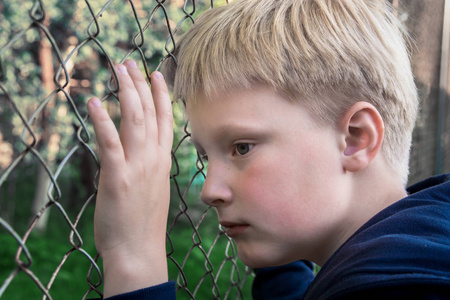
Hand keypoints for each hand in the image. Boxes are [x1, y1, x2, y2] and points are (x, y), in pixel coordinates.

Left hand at [87, 59, 172, 296]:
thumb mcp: (153, 188)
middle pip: (149, 113)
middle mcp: (154, 159)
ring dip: (126, 92)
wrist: (139, 250)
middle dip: (139, 84)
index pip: (166, 120)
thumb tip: (142, 155)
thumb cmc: (143, 222)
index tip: (156, 74)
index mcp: (163, 161)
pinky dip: (103, 122)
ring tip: (118, 70)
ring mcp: (138, 167)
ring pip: (135, 120)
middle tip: (129, 62)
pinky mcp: (118, 177)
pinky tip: (95, 103)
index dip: (161, 95)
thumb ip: (149, 167)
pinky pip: (111, 144)